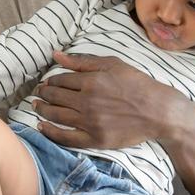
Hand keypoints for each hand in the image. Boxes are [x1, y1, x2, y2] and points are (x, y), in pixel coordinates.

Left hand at [31, 52, 176, 149]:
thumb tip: (56, 55)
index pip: (60, 80)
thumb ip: (82, 62)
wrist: (158, 112)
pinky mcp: (95, 140)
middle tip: (38, 94)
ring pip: (56, 115)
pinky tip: (42, 127)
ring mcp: (90, 122)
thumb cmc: (137, 84)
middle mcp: (87, 102)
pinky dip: (50, 132)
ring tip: (36, 106)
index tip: (47, 83)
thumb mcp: (112, 65)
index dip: (50, 81)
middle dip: (43, 94)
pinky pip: (65, 138)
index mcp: (90, 82)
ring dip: (41, 110)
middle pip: (54, 97)